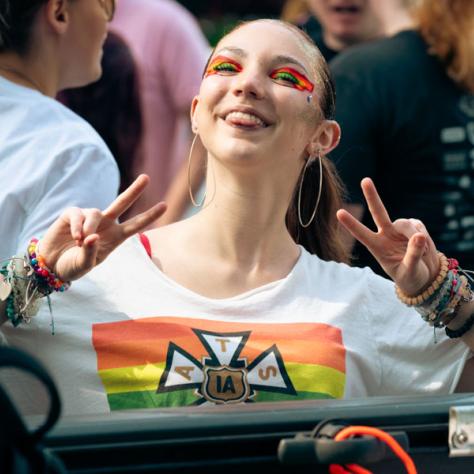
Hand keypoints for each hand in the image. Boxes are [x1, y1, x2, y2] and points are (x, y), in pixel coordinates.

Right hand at [39, 175, 166, 281]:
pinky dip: (77, 226)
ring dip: (89, 228)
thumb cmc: (73, 266)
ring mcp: (89, 217)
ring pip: (96, 213)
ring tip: (80, 242)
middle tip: (146, 178)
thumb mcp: (85, 265)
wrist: (51, 265)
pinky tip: (74, 237)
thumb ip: (91, 252)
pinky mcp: (72, 214)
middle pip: (122, 203)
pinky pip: (78, 214)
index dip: (149, 215)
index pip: (135, 224)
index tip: (165, 206)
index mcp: (115, 237)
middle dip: (134, 190)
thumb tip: (92, 236)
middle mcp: (106, 224)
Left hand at [336, 178, 439, 295]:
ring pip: (405, 223)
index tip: (339, 212)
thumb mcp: (410, 271)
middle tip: (365, 180)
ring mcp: (399, 230)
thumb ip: (413, 255)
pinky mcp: (414, 227)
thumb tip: (419, 236)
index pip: (361, 234)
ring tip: (419, 252)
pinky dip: (423, 236)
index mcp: (377, 248)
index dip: (351, 224)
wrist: (425, 277)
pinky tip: (424, 247)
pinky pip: (418, 225)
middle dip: (372, 196)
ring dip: (413, 236)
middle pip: (378, 212)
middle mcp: (385, 235)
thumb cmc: (411, 277)